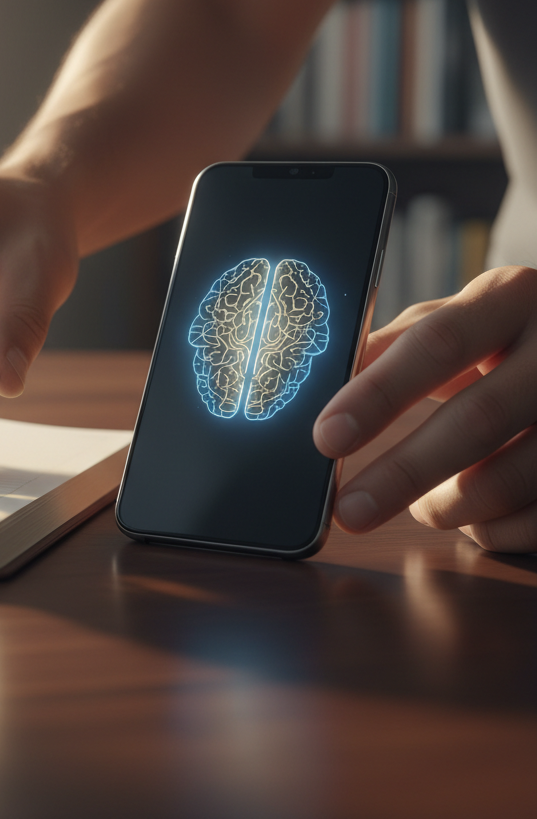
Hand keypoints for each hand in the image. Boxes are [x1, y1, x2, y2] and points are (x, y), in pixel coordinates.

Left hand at [314, 266, 536, 553]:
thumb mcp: (454, 319)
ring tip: (423, 507)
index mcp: (510, 298)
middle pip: (477, 420)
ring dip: (449, 506)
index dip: (377, 394)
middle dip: (402, 473)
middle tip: (349, 510)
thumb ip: (389, 347)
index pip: (437, 344)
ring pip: (513, 478)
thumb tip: (317, 386)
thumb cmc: (501, 335)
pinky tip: (477, 515)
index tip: (326, 437)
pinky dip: (494, 530)